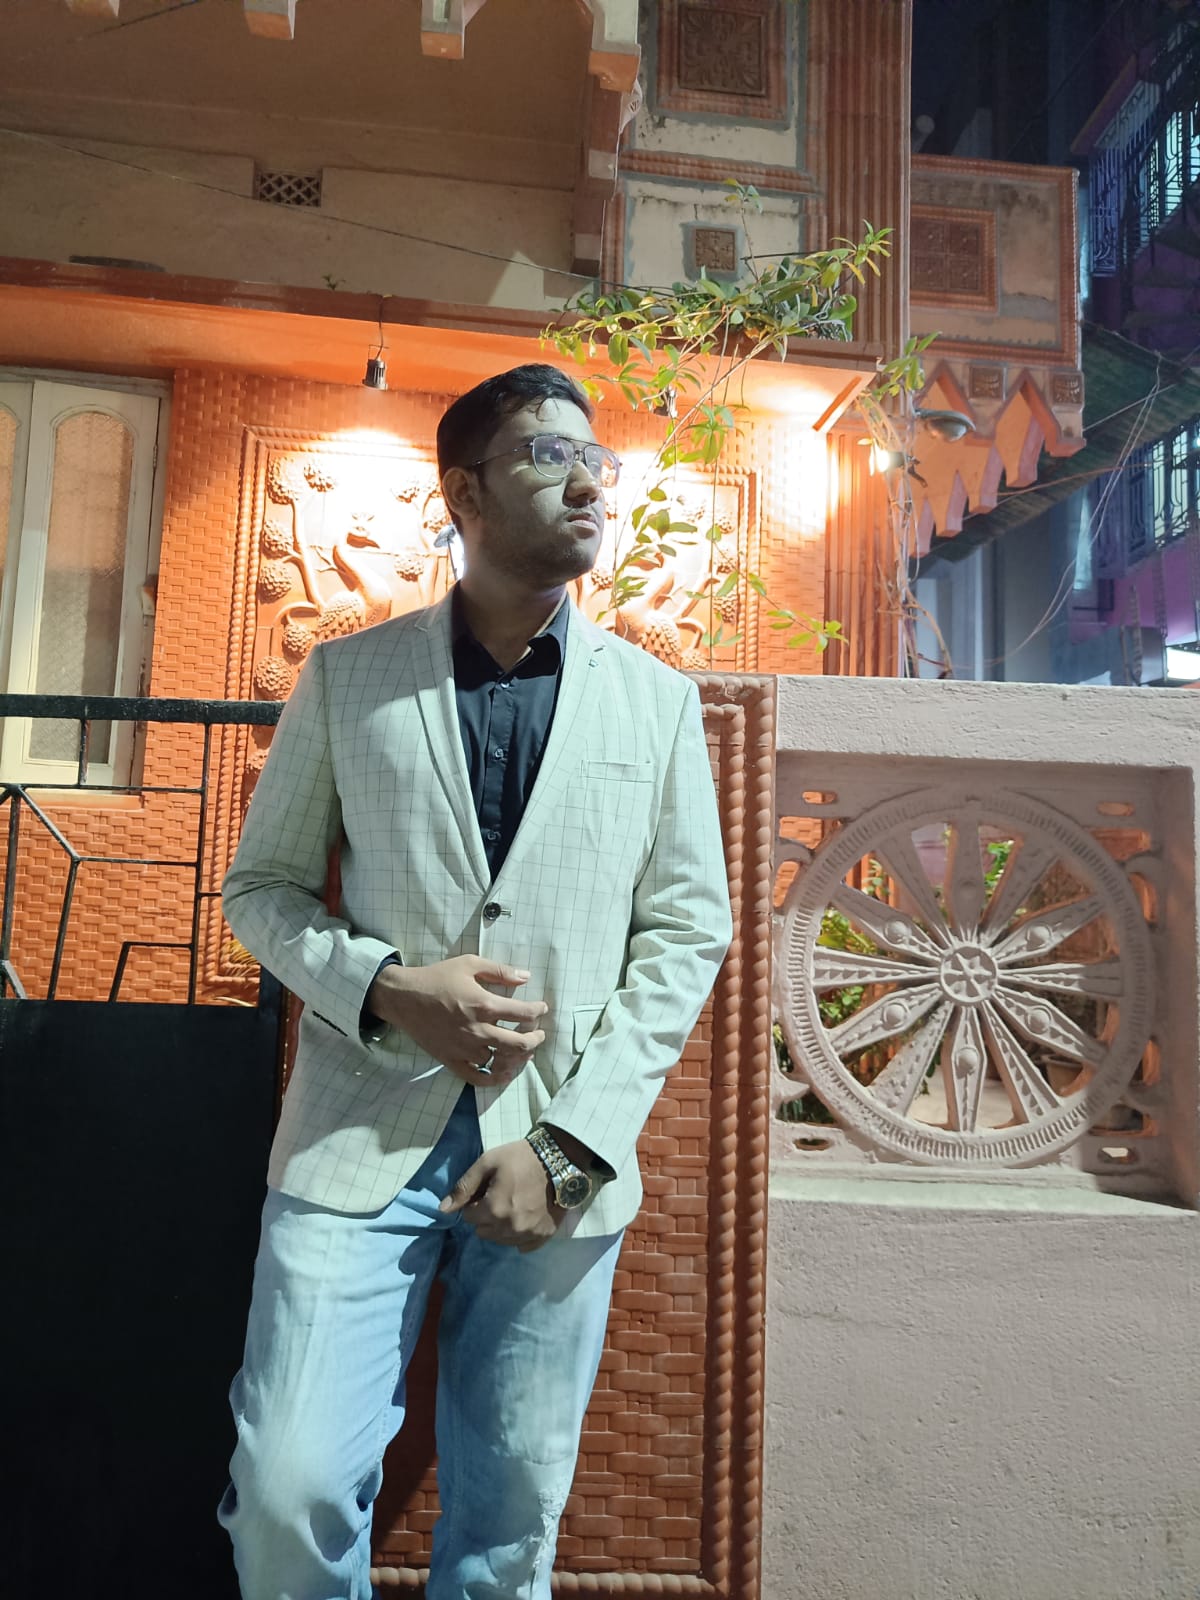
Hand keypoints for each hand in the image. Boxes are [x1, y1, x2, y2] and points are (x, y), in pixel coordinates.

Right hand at [367, 956, 547, 1086]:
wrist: (404, 997)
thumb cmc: (437, 978)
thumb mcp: (469, 964)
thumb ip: (499, 970)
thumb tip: (525, 977)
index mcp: (484, 1004)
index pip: (523, 1013)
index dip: (538, 1011)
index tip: (541, 1008)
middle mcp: (478, 1029)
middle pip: (518, 1043)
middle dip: (535, 1039)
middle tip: (539, 1034)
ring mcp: (465, 1048)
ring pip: (501, 1061)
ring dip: (517, 1057)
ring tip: (522, 1050)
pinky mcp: (452, 1060)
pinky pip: (477, 1077)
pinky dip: (494, 1079)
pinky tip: (503, 1073)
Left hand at [439, 1140, 561, 1251]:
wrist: (559, 1159)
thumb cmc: (520, 1158)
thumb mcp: (487, 1163)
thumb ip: (464, 1187)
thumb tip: (443, 1210)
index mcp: (494, 1210)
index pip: (469, 1218)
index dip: (474, 1203)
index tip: (486, 1190)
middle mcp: (510, 1228)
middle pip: (483, 1232)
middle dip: (486, 1216)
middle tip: (499, 1196)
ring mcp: (528, 1234)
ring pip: (501, 1240)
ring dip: (501, 1226)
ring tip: (513, 1204)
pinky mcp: (544, 1236)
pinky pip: (522, 1246)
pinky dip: (519, 1235)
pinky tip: (524, 1217)